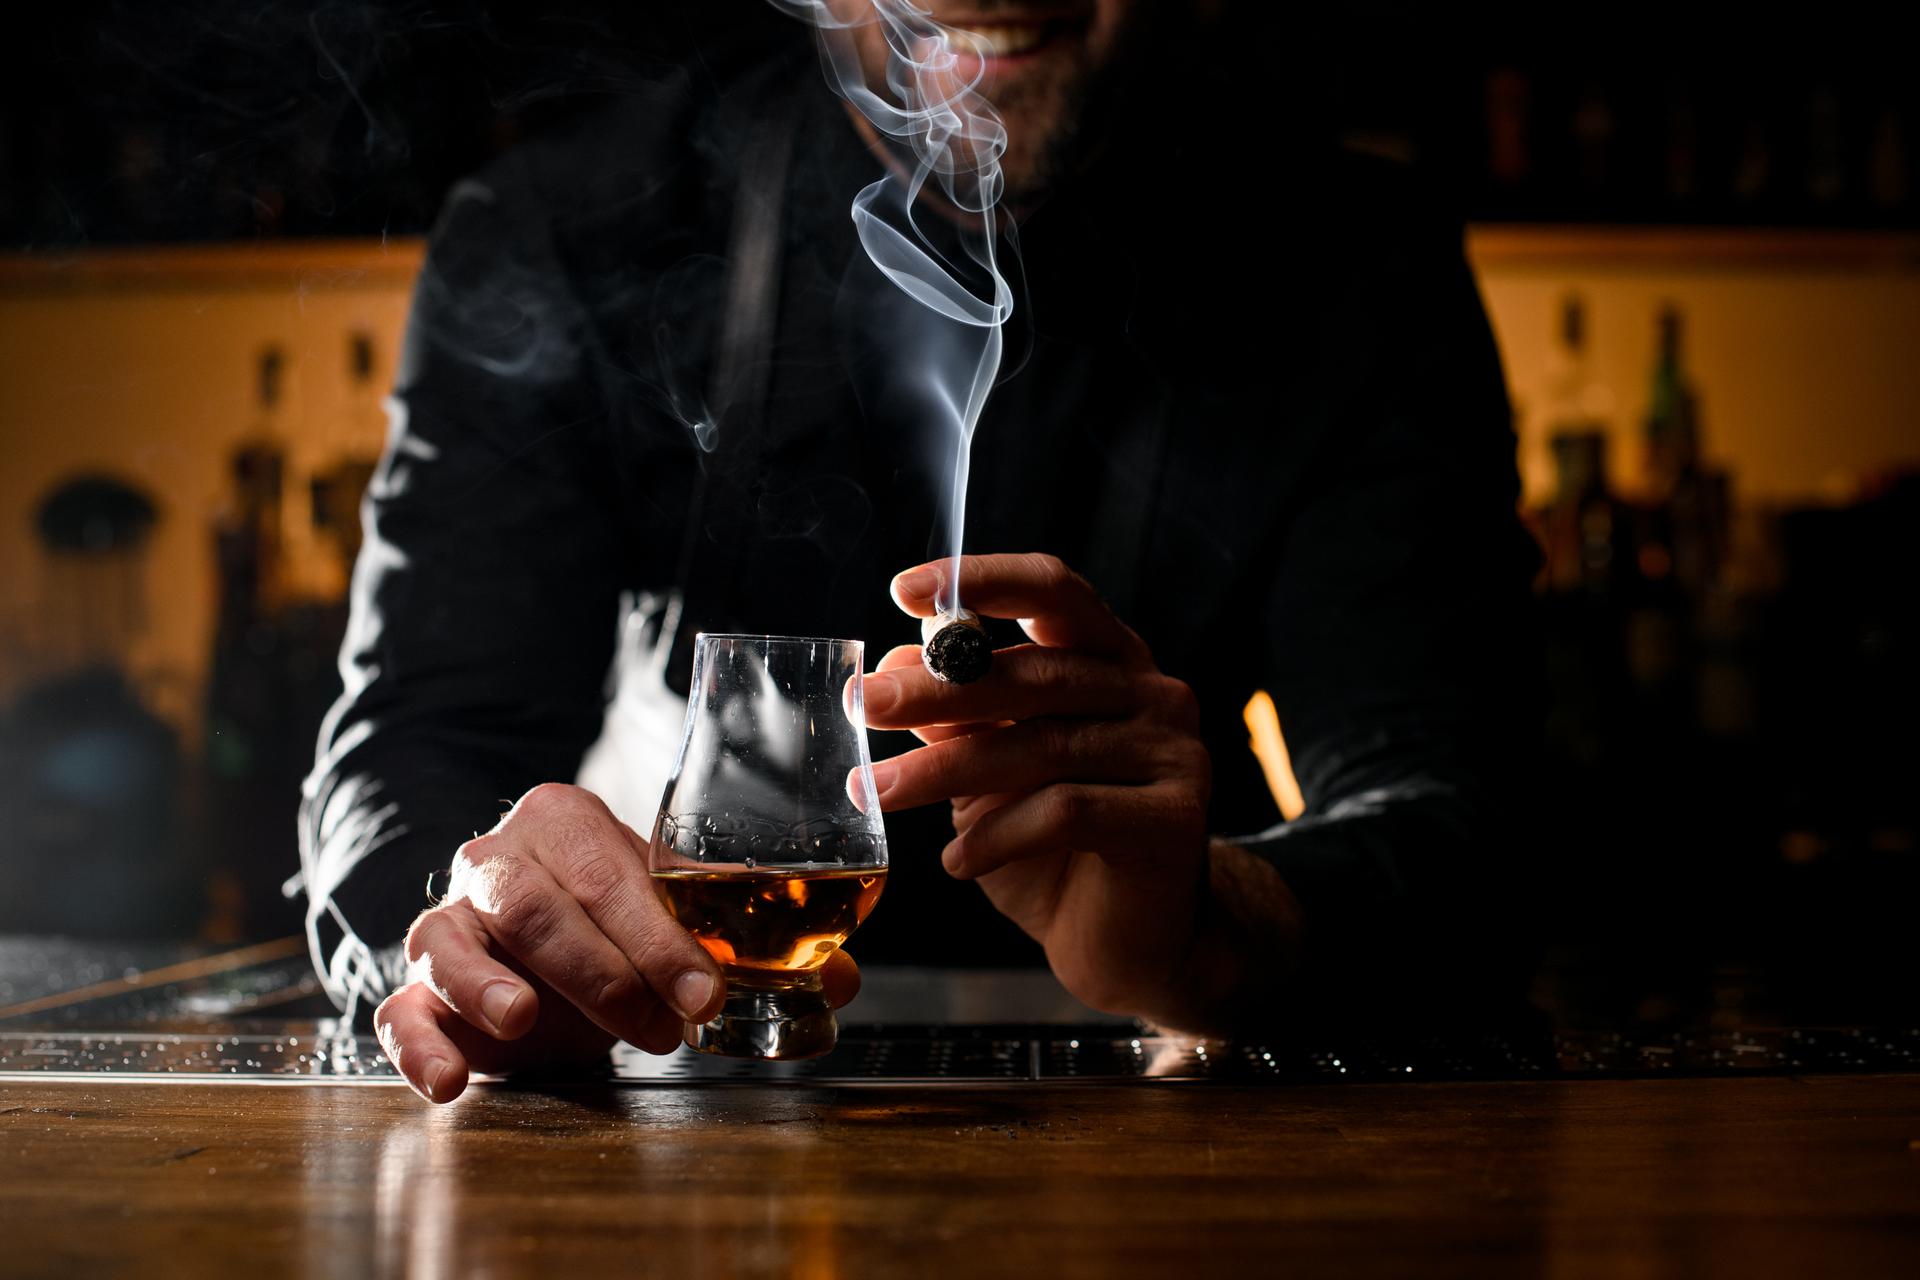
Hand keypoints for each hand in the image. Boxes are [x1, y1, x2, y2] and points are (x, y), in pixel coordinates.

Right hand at [374, 783, 862, 1102]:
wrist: (528, 936)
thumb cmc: (611, 920)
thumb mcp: (674, 919)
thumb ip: (754, 946)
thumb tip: (844, 978)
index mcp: (566, 823)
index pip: (610, 873)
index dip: (661, 937)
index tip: (705, 994)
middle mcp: (498, 859)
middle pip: (539, 905)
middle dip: (605, 971)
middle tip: (659, 1027)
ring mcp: (447, 918)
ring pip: (452, 939)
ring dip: (491, 985)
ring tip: (528, 1021)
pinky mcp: (414, 984)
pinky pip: (398, 1008)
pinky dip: (420, 1044)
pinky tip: (451, 1080)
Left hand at [860, 553, 1216, 1020]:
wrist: (1131, 942)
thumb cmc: (1057, 848)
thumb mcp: (992, 772)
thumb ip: (955, 718)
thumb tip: (894, 664)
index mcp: (1112, 659)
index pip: (1055, 591)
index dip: (983, 581)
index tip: (904, 590)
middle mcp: (1154, 692)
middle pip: (1037, 672)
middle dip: (939, 689)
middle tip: (864, 705)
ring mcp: (1175, 751)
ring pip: (1043, 746)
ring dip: (944, 770)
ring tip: (879, 792)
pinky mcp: (1175, 817)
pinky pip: (1067, 811)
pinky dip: (997, 836)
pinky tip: (956, 862)